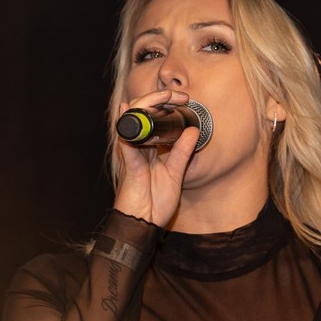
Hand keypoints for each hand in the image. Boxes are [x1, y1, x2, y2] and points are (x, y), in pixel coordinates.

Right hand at [113, 90, 200, 227]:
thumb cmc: (155, 204)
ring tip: (162, 96)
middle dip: (157, 99)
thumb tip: (193, 131)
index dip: (165, 106)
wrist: (143, 225)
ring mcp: (133, 155)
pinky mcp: (130, 165)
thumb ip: (182, 152)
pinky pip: (127, 142)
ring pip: (134, 123)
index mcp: (151, 151)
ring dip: (146, 106)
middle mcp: (140, 149)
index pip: (155, 121)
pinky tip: (129, 110)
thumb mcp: (175, 174)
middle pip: (142, 116)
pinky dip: (128, 125)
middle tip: (175, 95)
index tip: (182, 99)